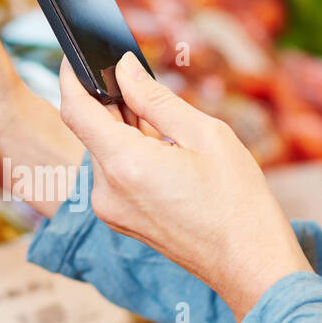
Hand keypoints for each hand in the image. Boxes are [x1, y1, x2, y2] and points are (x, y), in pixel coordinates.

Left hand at [58, 51, 312, 321]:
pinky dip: (131, 155)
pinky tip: (166, 154)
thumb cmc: (237, 202)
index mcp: (125, 164)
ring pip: (105, 152)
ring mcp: (111, 210)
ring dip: (126, 131)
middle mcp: (107, 190)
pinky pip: (114, 175)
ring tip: (170, 129)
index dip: (71, 78)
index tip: (76, 57)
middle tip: (143, 84)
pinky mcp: (120, 220)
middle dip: (112, 103)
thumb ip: (156, 99)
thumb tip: (125, 68)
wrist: (249, 265)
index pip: (76, 110)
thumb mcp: (205, 135)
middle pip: (92, 130)